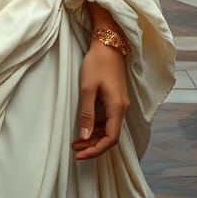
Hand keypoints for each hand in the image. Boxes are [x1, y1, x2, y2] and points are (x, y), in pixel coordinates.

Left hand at [72, 40, 128, 160]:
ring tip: (76, 141)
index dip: (96, 150)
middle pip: (110, 136)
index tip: (79, 154)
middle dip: (93, 146)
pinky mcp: (116, 99)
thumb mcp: (87, 88)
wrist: (108, 43)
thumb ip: (86, 113)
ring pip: (109, 128)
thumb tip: (84, 137)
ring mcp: (120, 104)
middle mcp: (122, 109)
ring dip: (93, 137)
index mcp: (117, 108)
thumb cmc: (97, 63)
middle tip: (74, 149)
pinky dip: (96, 127)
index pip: (110, 139)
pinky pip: (108, 120)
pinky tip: (85, 127)